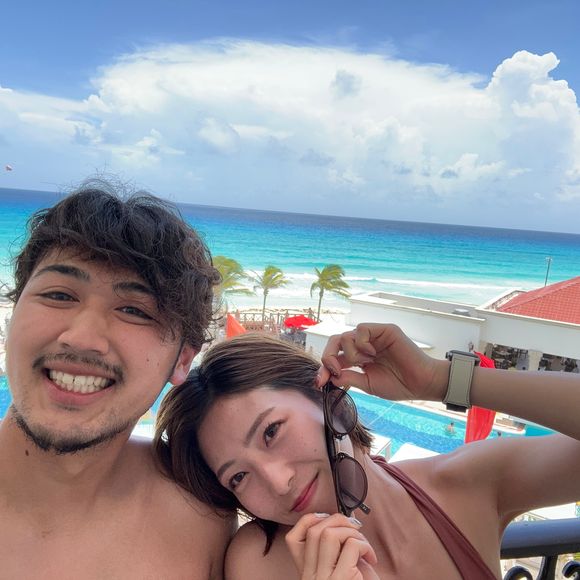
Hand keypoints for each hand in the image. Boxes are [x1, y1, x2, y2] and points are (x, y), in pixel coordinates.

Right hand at [285, 513, 378, 579]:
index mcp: (307, 573)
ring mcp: (323, 579)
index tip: (329, 520)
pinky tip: (371, 558)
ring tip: (364, 545)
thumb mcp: (339, 570)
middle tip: (355, 528)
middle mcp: (310, 577)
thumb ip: (336, 550)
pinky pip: (352, 546)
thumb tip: (347, 519)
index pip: (292, 538)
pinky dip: (365, 546)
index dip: (309, 520)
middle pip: (313, 531)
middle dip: (338, 520)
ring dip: (352, 532)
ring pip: (329, 534)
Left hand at [318, 323, 447, 401]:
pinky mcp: (383, 330)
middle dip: (328, 356)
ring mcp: (373, 337)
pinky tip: (371, 353)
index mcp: (358, 358)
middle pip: (335, 342)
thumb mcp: (367, 384)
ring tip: (366, 363)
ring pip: (346, 336)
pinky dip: (361, 343)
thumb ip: (349, 378)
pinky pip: (361, 329)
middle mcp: (363, 345)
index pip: (334, 358)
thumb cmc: (398, 384)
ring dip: (350, 353)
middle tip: (333, 370)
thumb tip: (329, 376)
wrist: (420, 383)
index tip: (319, 382)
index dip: (324, 368)